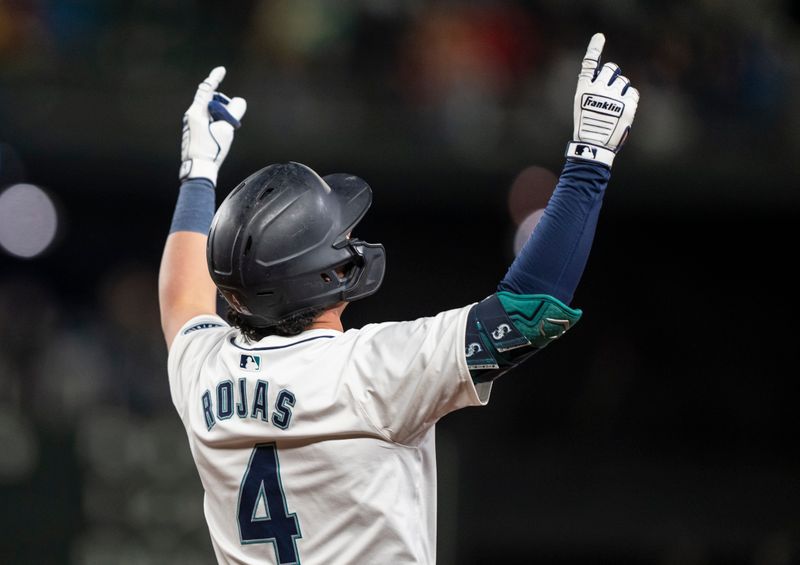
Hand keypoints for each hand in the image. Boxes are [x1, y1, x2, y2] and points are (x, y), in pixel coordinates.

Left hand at [179, 66, 246, 184]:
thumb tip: (239, 101)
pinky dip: (214, 121)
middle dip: (222, 103)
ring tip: (226, 130)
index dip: (215, 78)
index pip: (207, 89)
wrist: (198, 168)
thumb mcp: (227, 130)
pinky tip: (218, 135)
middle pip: (209, 100)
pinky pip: (204, 119)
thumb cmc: (212, 149)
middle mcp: (190, 115)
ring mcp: (189, 123)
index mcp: (197, 112)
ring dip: (219, 114)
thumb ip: (234, 113)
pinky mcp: (191, 130)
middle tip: (232, 118)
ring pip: (207, 110)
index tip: (221, 70)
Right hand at [566, 33, 638, 167]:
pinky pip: (633, 92)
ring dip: (621, 90)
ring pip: (624, 81)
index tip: (599, 37)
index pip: (590, 63)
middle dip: (613, 76)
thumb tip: (610, 74)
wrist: (594, 145)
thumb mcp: (583, 105)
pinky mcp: (627, 104)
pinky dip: (629, 100)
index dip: (594, 49)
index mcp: (584, 88)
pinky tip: (622, 110)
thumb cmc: (588, 126)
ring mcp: (613, 95)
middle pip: (612, 69)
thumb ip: (594, 88)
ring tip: (614, 106)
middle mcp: (598, 88)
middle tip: (611, 90)